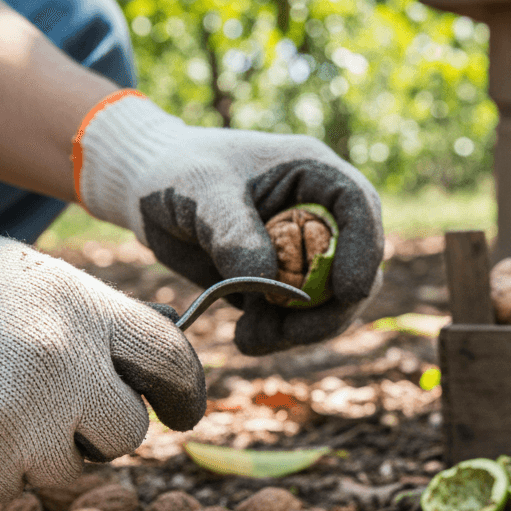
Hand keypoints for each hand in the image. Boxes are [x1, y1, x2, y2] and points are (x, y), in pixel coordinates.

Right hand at [0, 227, 205, 507]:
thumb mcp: (31, 283)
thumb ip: (92, 326)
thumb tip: (149, 373)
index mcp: (83, 307)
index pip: (169, 358)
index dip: (183, 391)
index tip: (181, 412)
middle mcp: (63, 360)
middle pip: (127, 432)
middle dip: (98, 432)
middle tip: (51, 409)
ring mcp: (20, 413)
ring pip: (62, 469)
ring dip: (33, 452)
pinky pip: (1, 487)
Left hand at [76, 93, 383, 353]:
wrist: (147, 191)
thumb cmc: (176, 171)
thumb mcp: (200, 190)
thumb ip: (233, 232)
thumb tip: (266, 281)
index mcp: (314, 173)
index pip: (359, 209)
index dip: (363, 251)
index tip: (348, 292)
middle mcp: (321, 214)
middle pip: (355, 268)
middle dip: (329, 310)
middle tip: (287, 334)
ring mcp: (305, 253)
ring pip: (330, 303)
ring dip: (300, 330)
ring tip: (250, 338)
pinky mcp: (283, 283)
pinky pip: (297, 318)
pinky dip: (278, 334)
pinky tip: (246, 338)